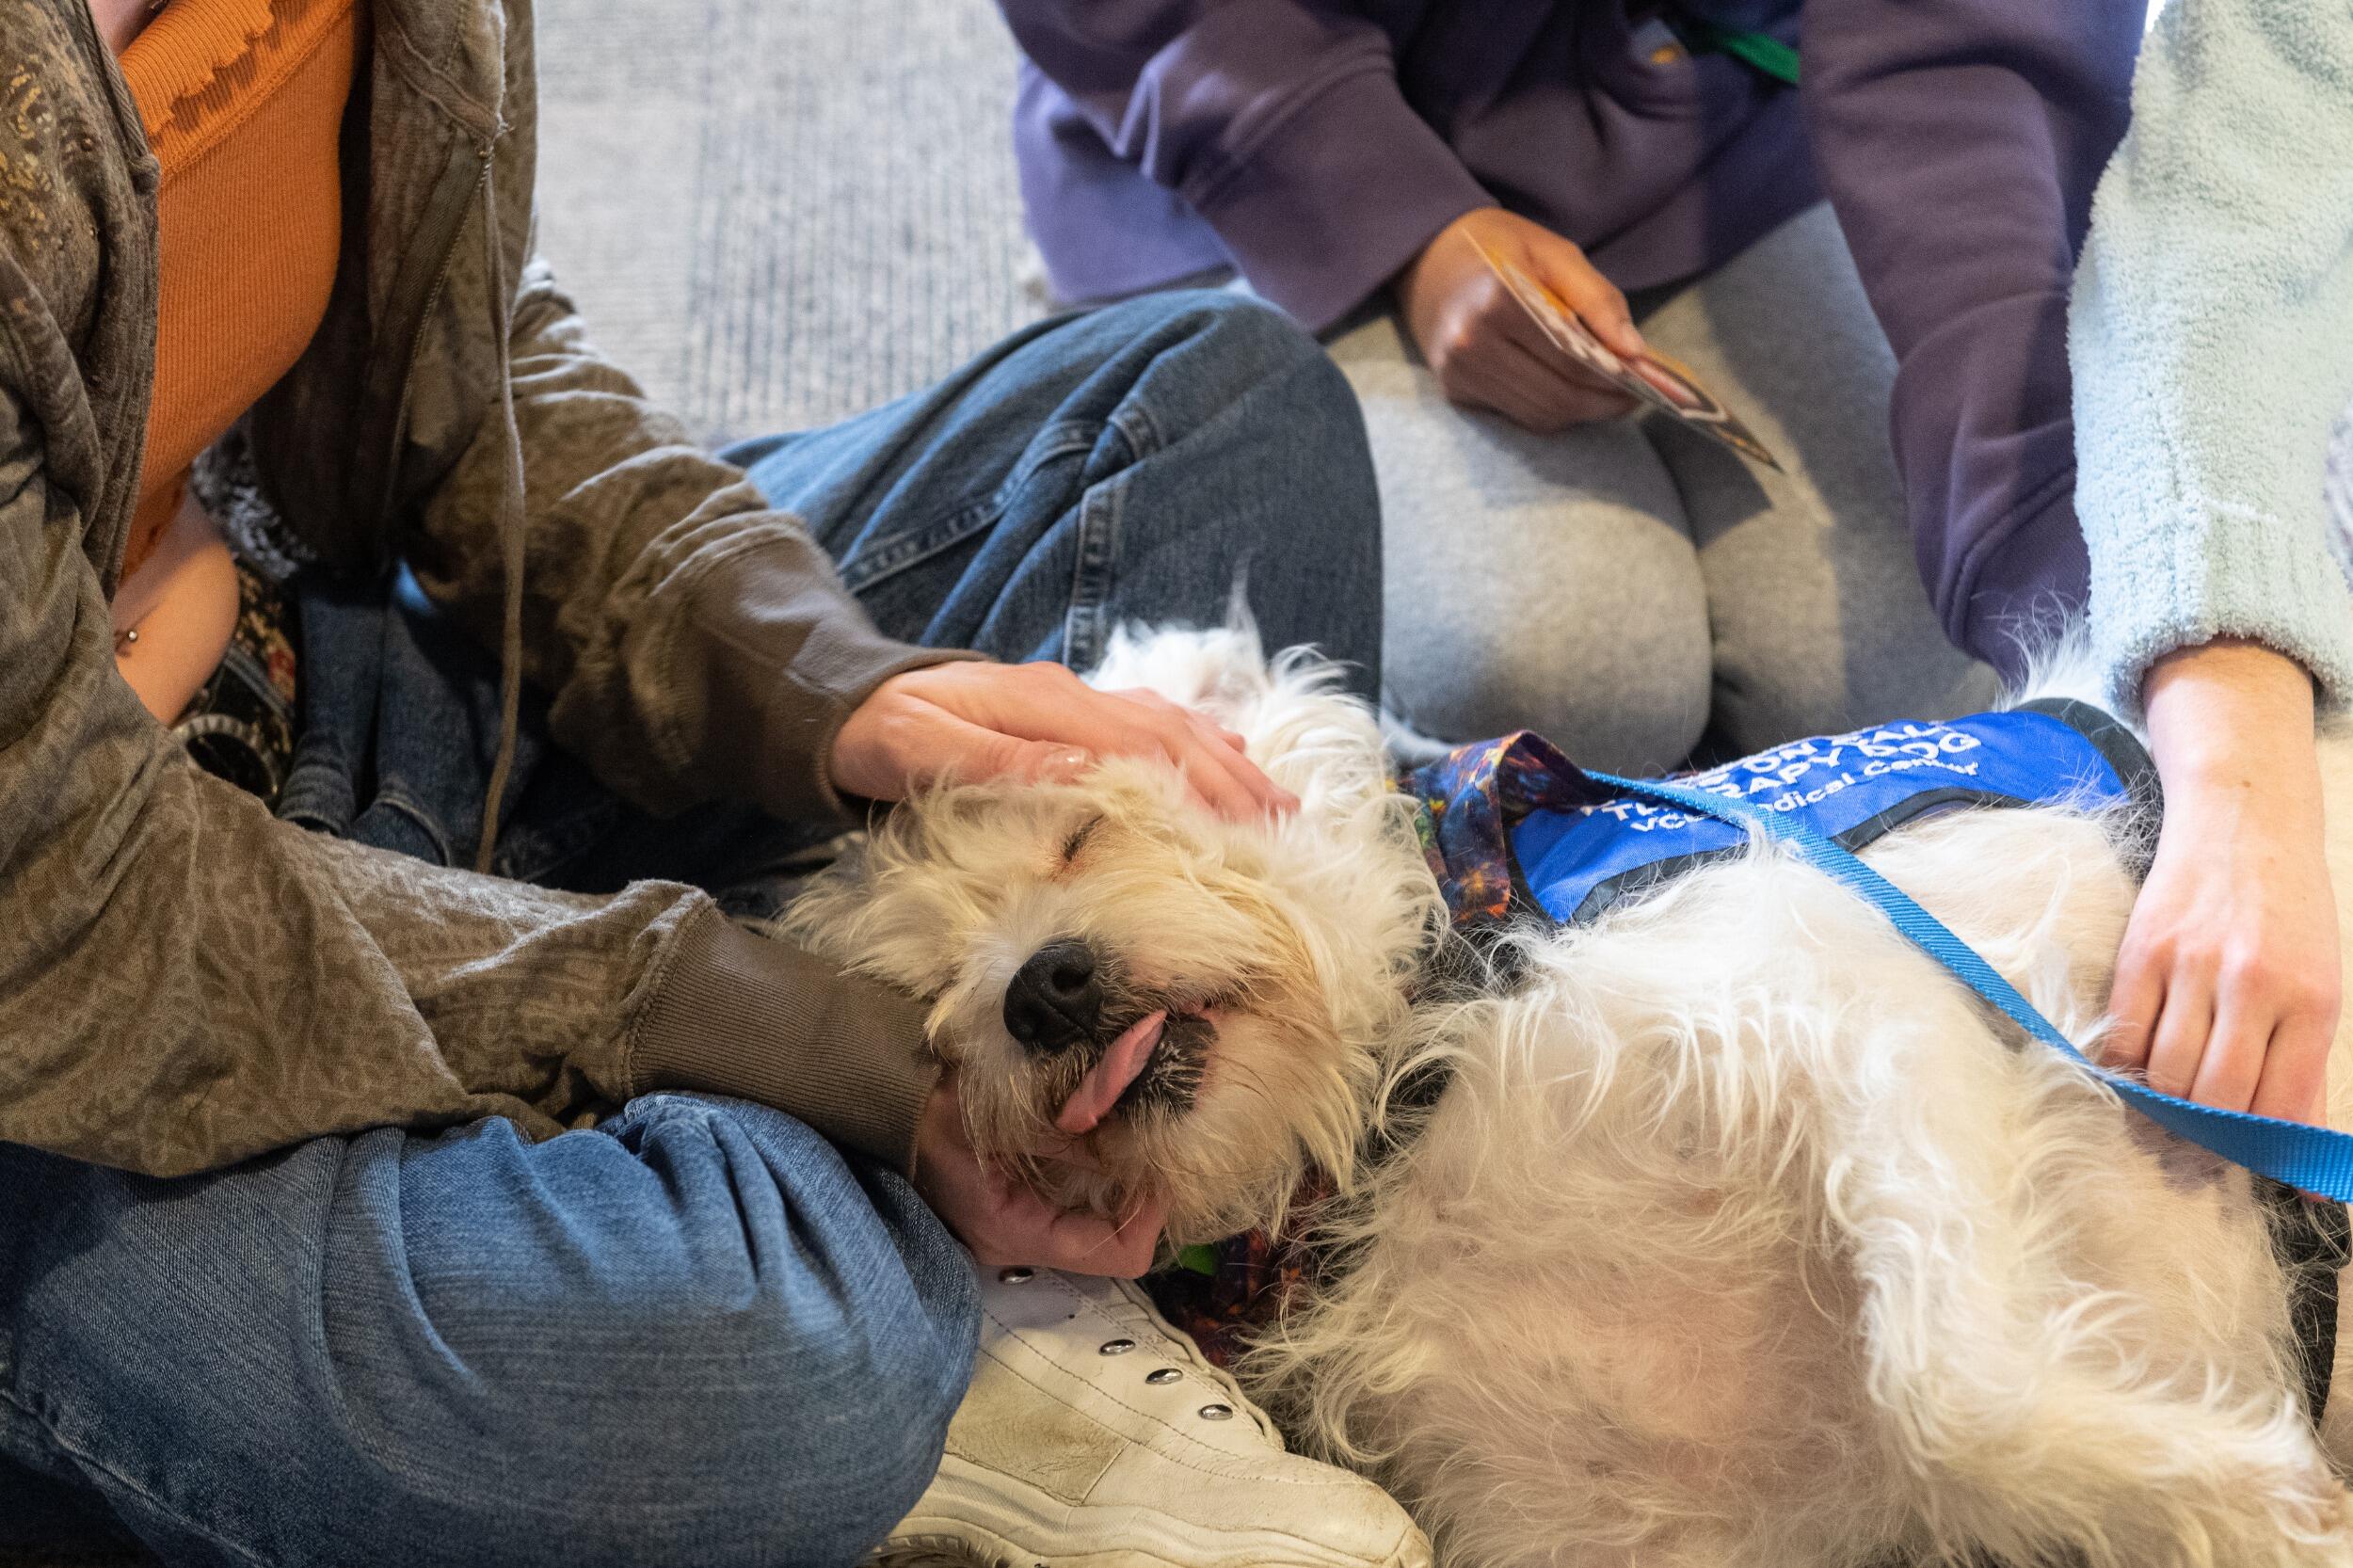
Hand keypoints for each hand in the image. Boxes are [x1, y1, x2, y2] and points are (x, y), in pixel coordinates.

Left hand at [830, 659, 1296, 819]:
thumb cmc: (882, 735)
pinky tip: (1230, 764)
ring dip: (1230, 766)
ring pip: (1174, 728)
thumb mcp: (924, 751)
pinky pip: (1153, 725)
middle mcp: (1075, 698)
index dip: (1200, 789)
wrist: (849, 701)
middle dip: (1235, 784)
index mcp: (1048, 707)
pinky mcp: (1072, 715)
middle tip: (1288, 831)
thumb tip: (1087, 772)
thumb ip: (1001, 762)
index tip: (1246, 832)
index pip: (1145, 748)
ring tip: (1279, 808)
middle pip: (1176, 738)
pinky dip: (1200, 747)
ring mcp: (1077, 702)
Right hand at [912, 1074, 1167, 1275]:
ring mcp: (1022, 1225)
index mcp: (1019, 1233)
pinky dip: (1100, 1173)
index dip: (1151, 1216)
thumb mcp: (997, 1122)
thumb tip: (1127, 1138)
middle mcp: (1025, 1242)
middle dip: (1144, 1196)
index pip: (1116, 1256)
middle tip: (1156, 1144)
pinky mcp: (1018, 1203)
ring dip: (1124, 1183)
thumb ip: (1063, 1138)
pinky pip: (1077, 1201)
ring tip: (1134, 1136)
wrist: (879, 1106)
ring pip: (1100, 1221)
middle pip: (1115, 1243)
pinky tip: (1103, 1135)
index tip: (1161, 1168)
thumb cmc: (929, 1115)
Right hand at [1394, 207, 1643, 432]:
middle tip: (1635, 394)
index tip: (1647, 378)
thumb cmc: (1498, 246)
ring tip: (1609, 395)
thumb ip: (1597, 299)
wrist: (1427, 255)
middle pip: (1557, 396)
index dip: (1615, 375)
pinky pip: (1517, 414)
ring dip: (1581, 411)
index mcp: (1496, 301)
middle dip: (1603, 401)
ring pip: (1539, 414)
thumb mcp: (1555, 254)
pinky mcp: (1454, 390)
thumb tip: (1635, 351)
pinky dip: (1551, 409)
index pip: (1571, 358)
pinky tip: (1570, 391)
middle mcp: (1470, 343)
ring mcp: (1458, 372)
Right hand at [2102, 640, 2339, 1123]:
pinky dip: (2126, 1065)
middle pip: (2217, 1098)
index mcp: (2312, 1001)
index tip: (2246, 1166)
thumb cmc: (2289, 915)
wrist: (2245, 822)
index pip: (2281, 1106)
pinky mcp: (2143, 950)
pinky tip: (2137, 1068)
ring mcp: (2193, 966)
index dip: (2260, 1151)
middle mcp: (2254, 984)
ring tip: (2168, 1109)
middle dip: (2205, 1138)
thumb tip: (2311, 1166)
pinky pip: (2125, 1034)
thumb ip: (2305, 1074)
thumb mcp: (2320, 989)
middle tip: (2196, 1151)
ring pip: (2167, 1073)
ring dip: (2164, 1104)